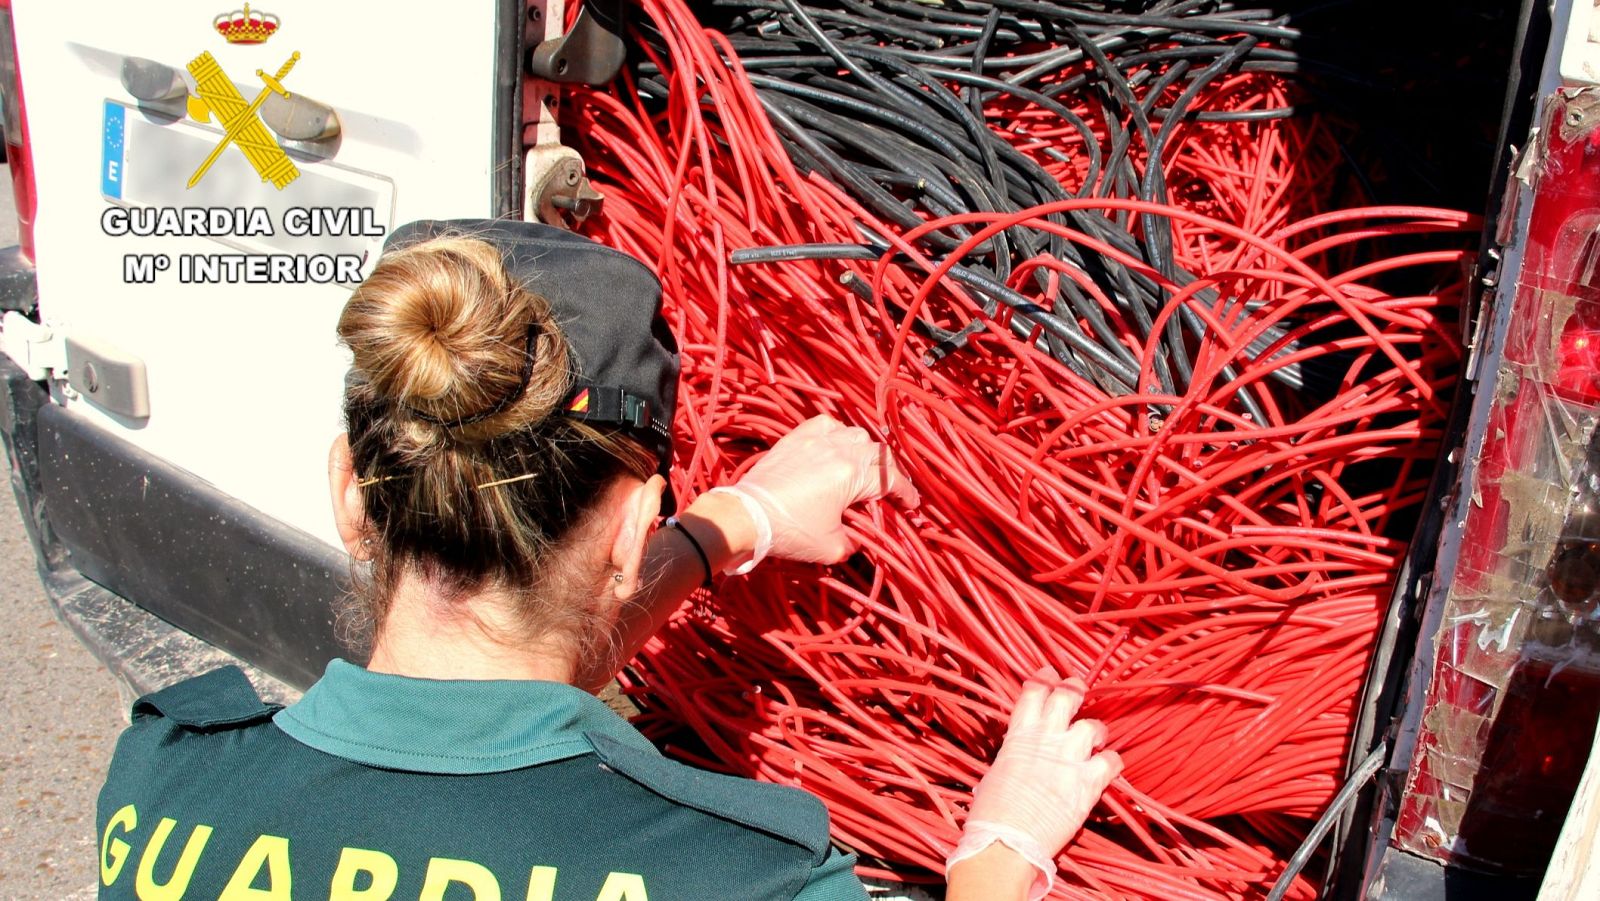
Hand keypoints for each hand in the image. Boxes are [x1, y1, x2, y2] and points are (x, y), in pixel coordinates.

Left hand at [715, 415, 917, 567]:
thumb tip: (859, 536)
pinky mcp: (796, 437)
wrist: (746, 516)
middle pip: (879, 453)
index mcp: (853, 474)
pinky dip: (838, 434)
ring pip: (856, 434)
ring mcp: (816, 439)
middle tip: (891, 490)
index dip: (906, 494)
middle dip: (890, 473)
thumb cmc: (790, 532)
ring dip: (867, 451)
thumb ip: (856, 539)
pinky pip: (827, 425)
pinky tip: (838, 446)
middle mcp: (839, 449)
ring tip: (866, 468)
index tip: (911, 506)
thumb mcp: (833, 547)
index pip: (892, 480)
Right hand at [949, 669, 1121, 899]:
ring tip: (1096, 737)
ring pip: (1093, 726)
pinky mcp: (1088, 783)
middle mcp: (1046, 740)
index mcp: (1019, 736)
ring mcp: (1069, 759)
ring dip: (1095, 730)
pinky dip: (1111, 761)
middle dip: (1074, 689)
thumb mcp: (996, 773)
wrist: (1006, 841)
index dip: (1045, 678)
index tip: (1050, 674)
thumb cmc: (991, 813)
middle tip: (1078, 689)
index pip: (1035, 692)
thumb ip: (1013, 757)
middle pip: (1067, 697)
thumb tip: (1018, 759)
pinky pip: (1111, 761)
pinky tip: (1107, 767)